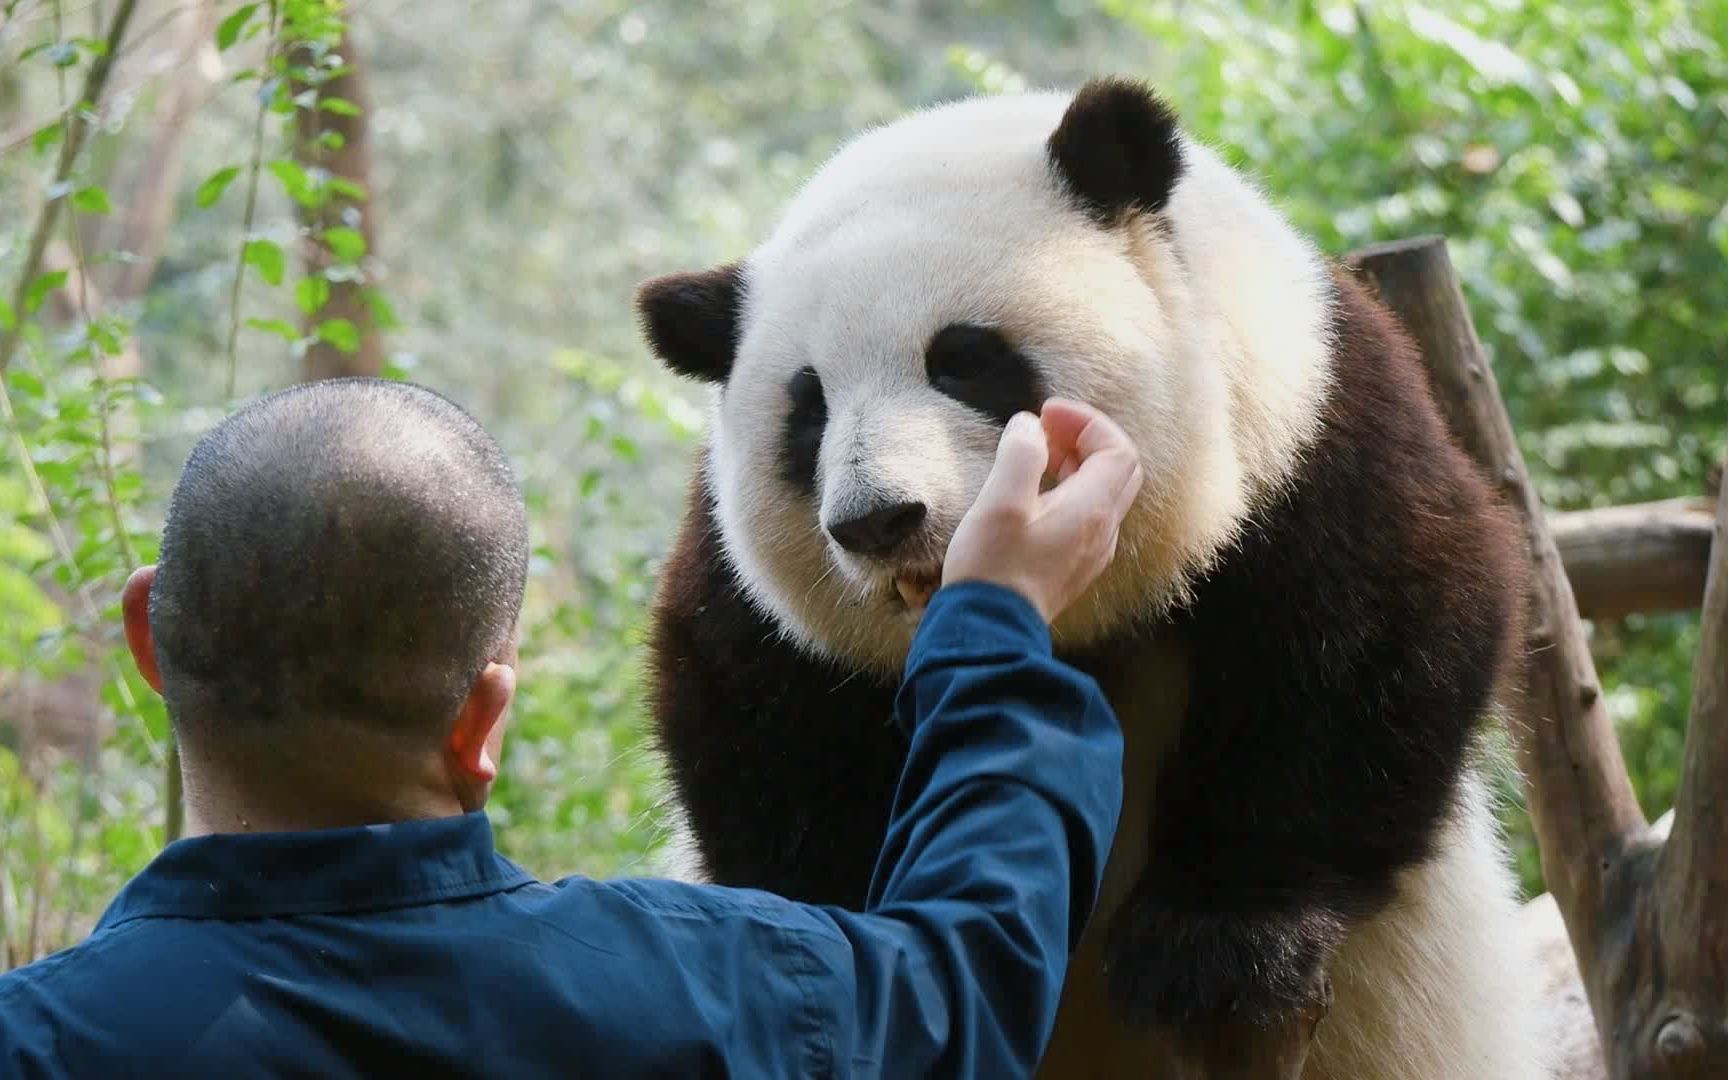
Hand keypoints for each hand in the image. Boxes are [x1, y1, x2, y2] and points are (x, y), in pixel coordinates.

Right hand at [942, 399, 1143, 623]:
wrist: (989, 632)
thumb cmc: (993, 568)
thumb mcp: (1000, 501)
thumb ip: (1020, 453)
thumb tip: (1029, 427)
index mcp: (1091, 509)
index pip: (1117, 449)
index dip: (1086, 421)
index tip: (1046, 414)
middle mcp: (1102, 531)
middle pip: (1118, 469)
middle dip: (1086, 439)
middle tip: (1045, 430)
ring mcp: (1091, 552)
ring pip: (1103, 493)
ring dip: (1077, 464)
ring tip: (1036, 454)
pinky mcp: (1074, 566)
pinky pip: (1088, 517)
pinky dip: (1070, 490)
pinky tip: (1035, 494)